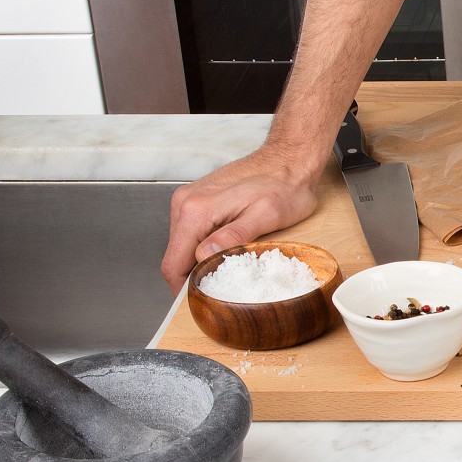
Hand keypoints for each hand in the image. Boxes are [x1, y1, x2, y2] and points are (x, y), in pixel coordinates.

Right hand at [160, 144, 323, 290]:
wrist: (289, 158)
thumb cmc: (284, 185)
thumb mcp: (266, 216)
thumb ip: (233, 236)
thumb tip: (204, 255)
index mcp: (196, 210)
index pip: (173, 264)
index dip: (184, 290)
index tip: (201, 302)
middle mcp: (185, 203)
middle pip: (175, 257)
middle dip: (194, 277)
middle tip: (221, 290)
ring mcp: (189, 200)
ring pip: (183, 247)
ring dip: (200, 262)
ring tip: (228, 269)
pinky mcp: (198, 200)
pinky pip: (192, 233)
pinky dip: (204, 247)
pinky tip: (227, 250)